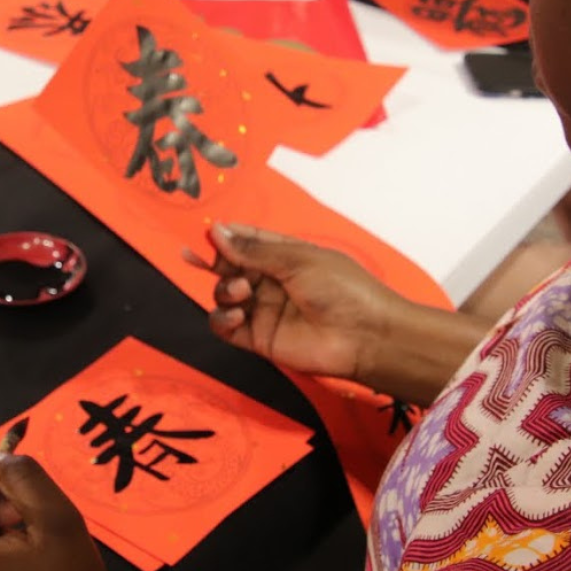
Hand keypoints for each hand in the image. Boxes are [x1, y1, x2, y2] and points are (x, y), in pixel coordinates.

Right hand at [185, 223, 405, 380]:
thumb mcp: (298, 259)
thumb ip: (254, 250)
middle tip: (208, 260)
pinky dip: (222, 319)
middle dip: (216, 261)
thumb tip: (218, 232)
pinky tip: (237, 315)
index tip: (205, 233)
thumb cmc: (344, 290)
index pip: (247, 240)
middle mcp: (272, 281)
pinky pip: (226, 327)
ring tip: (243, 292)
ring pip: (225, 295)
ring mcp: (265, 309)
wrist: (365, 336)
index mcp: (285, 255)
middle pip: (231, 267)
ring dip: (225, 290)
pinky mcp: (259, 338)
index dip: (225, 236)